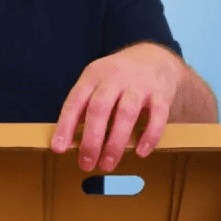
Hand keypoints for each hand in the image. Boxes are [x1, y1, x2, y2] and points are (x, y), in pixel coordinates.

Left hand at [50, 43, 182, 170]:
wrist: (155, 57)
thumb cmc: (117, 79)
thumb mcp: (96, 83)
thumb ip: (83, 108)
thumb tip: (66, 143)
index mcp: (93, 76)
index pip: (75, 101)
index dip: (65, 125)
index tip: (59, 148)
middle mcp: (115, 77)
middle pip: (99, 107)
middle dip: (91, 140)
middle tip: (86, 164)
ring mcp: (139, 84)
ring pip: (126, 112)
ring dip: (116, 141)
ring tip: (108, 164)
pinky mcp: (161, 93)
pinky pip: (158, 114)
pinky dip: (150, 135)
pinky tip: (141, 152)